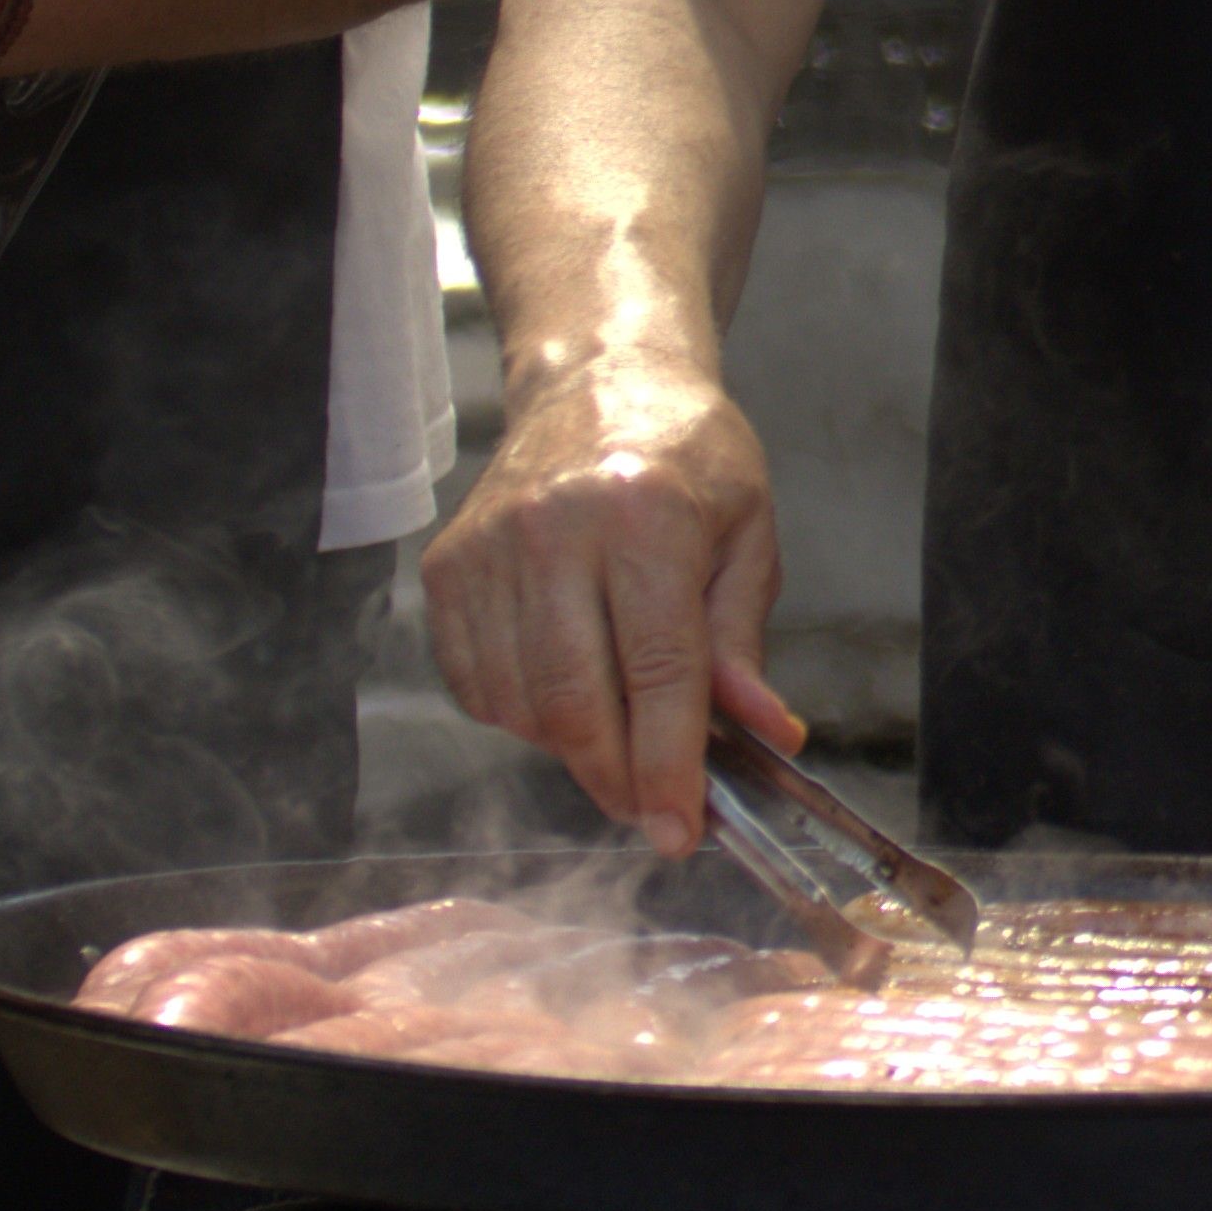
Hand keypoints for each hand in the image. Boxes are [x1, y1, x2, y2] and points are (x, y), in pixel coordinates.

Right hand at [422, 347, 806, 855]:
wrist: (598, 380)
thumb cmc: (685, 455)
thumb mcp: (747, 533)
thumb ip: (742, 642)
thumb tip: (763, 736)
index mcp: (645, 515)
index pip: (657, 672)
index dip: (670, 766)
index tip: (681, 830)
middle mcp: (554, 531)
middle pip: (574, 702)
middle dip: (617, 780)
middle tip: (653, 814)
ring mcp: (488, 551)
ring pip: (519, 705)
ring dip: (571, 752)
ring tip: (620, 743)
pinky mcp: (447, 569)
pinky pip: (477, 684)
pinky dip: (520, 716)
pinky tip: (566, 698)